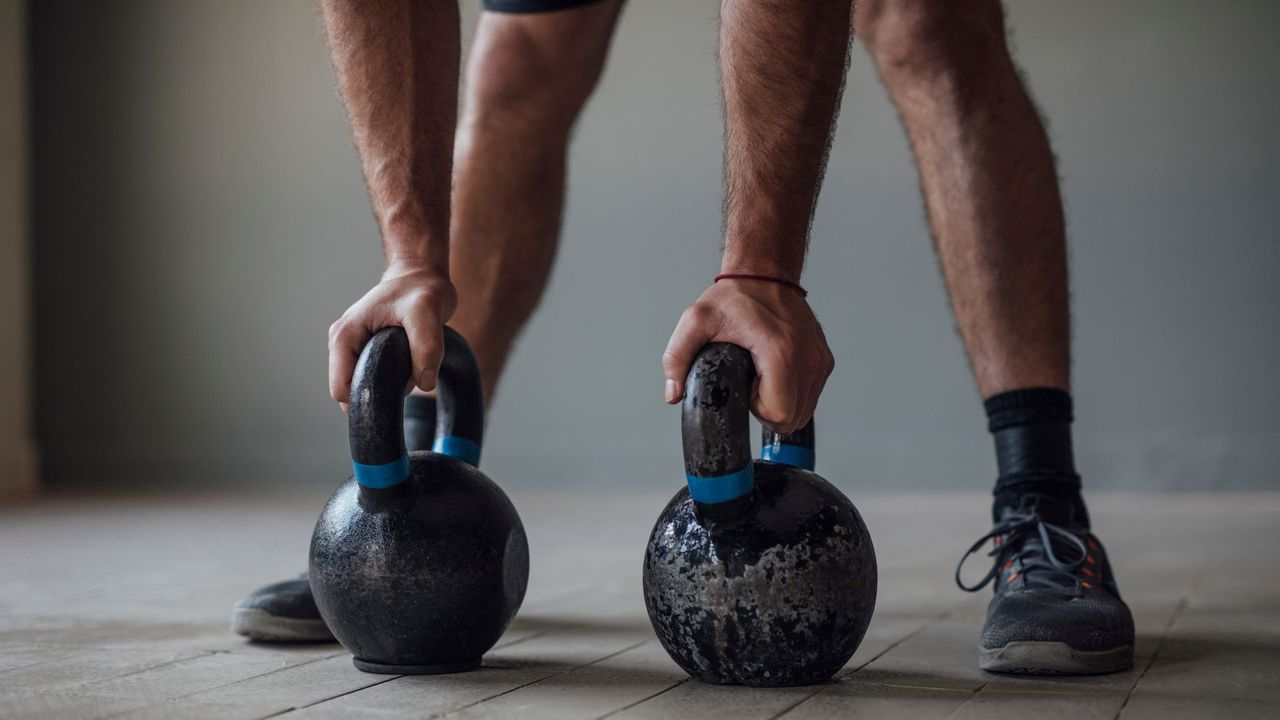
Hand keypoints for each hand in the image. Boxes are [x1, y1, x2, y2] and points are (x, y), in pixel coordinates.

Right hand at [328, 263, 457, 405]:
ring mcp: (354, 349)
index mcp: (345, 335)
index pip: (341, 389)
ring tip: (411, 362)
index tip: (396, 391)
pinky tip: (410, 363)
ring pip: (365, 387)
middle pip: (351, 391)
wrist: (422, 276)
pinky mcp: (367, 353)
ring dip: (389, 386)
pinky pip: (376, 379)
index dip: (366, 398)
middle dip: (378, 393)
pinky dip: (394, 380)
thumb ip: (426, 346)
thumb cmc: (421, 289)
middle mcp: (343, 344)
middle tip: (408, 373)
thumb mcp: (427, 312)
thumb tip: (424, 384)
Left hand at [662, 279, 833, 433]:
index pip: (779, 414)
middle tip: (750, 383)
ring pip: (804, 411)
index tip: (744, 386)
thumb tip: (673, 394)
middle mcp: (807, 357)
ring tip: (762, 376)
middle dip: (767, 410)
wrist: (764, 274)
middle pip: (793, 419)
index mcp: (781, 351)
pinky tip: (775, 372)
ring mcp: (819, 359)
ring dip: (781, 403)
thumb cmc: (734, 297)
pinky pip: (810, 396)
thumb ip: (677, 358)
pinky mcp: (824, 359)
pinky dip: (793, 393)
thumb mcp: (695, 321)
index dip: (756, 409)